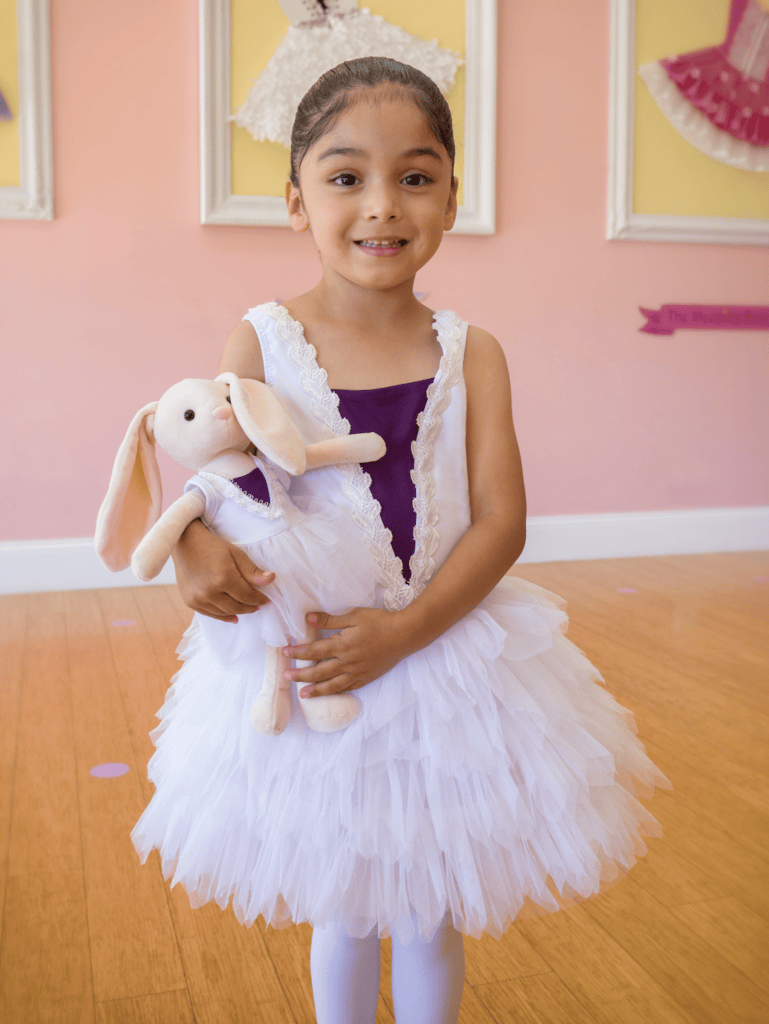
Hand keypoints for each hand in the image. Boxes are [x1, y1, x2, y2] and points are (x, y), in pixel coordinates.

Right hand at [172, 519, 274, 621]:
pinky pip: (209, 614)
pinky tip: (232, 617)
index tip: (266, 600)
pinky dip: (222, 616)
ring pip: (223, 613)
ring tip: (246, 609)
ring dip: (237, 612)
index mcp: (223, 578)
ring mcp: (197, 598)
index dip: (258, 599)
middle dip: (249, 607)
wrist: (185, 543)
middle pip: (236, 607)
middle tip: (257, 605)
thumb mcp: (236, 554)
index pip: (246, 596)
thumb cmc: (213, 546)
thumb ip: (252, 570)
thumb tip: (271, 579)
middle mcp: (209, 591)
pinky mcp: (190, 601)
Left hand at [283, 607, 415, 696]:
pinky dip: (336, 692)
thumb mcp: (354, 615)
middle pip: (319, 672)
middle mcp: (347, 662)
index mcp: (342, 645)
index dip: (298, 652)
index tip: (285, 652)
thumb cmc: (380, 622)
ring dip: (315, 690)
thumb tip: (307, 619)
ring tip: (302, 694)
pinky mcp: (367, 677)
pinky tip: (329, 694)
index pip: (314, 651)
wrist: (405, 635)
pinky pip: (348, 688)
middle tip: (286, 676)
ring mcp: (357, 672)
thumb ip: (330, 619)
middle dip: (301, 675)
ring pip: (332, 685)